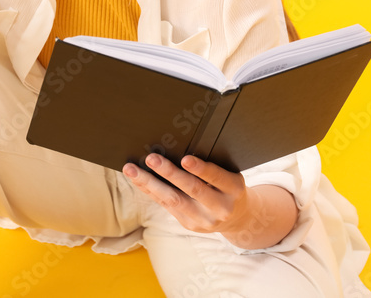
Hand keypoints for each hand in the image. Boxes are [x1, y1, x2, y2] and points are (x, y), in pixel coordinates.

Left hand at [122, 153, 255, 235]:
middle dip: (169, 173)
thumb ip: (213, 165)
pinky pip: (166, 205)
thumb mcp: (231, 174)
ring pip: (173, 200)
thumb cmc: (230, 187)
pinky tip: (137, 179)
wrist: (238, 218)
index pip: (217, 177)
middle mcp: (220, 208)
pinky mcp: (189, 224)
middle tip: (151, 158)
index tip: (185, 158)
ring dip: (150, 183)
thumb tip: (180, 146)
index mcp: (234, 190)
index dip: (201, 168)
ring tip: (132, 169)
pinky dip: (150, 190)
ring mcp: (203, 220)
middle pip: (191, 189)